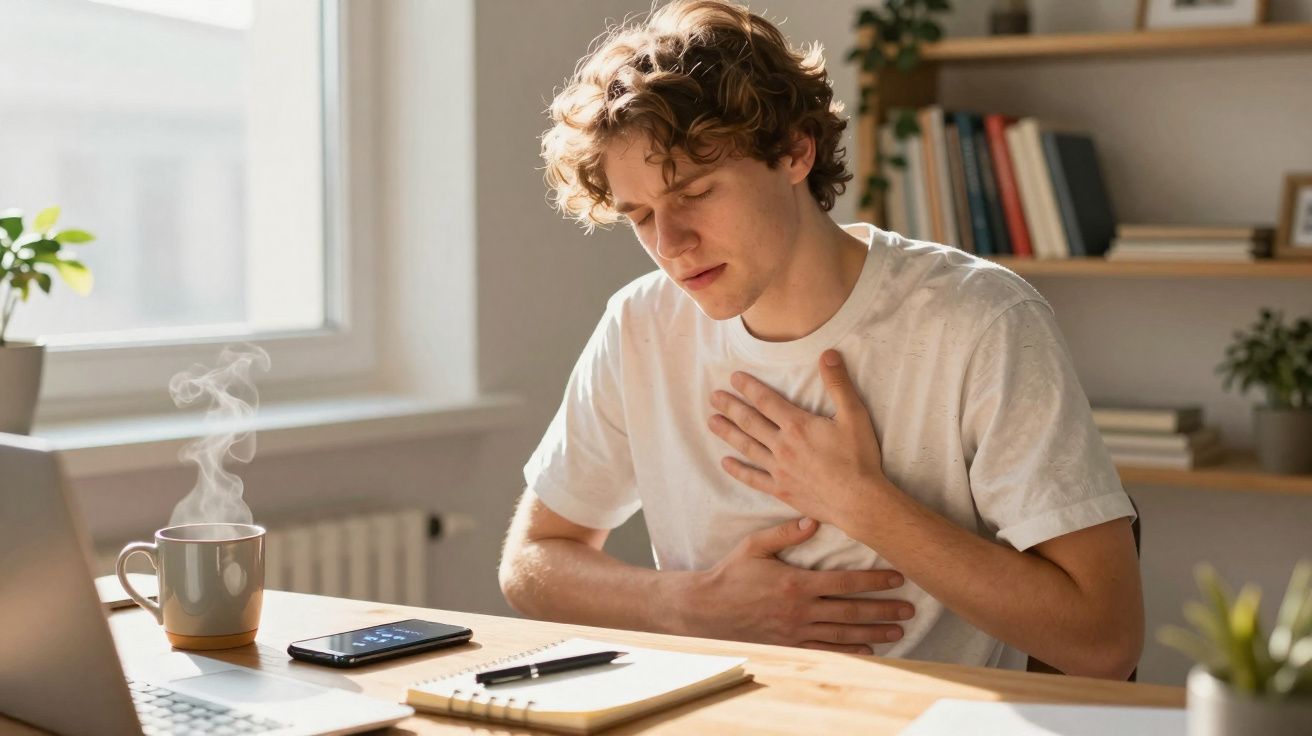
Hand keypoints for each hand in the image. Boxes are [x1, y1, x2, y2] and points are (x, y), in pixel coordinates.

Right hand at [679, 517, 912, 652]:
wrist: (707, 610)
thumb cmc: (731, 574)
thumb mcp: (754, 546)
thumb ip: (785, 533)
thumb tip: (813, 519)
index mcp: (796, 583)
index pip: (845, 581)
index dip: (874, 580)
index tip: (898, 578)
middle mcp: (801, 610)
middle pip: (851, 611)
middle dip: (884, 610)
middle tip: (910, 610)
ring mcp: (796, 631)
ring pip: (844, 634)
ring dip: (874, 633)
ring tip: (898, 631)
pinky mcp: (790, 645)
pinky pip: (826, 650)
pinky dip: (850, 652)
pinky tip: (869, 651)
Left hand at [708, 349, 887, 527]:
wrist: (859, 501)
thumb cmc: (859, 458)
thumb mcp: (854, 415)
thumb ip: (838, 384)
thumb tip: (828, 354)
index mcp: (797, 426)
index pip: (766, 401)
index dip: (748, 387)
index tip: (733, 378)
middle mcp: (782, 446)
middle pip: (750, 422)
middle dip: (731, 407)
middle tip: (713, 397)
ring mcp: (779, 470)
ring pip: (747, 447)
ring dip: (728, 433)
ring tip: (712, 422)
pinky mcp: (781, 490)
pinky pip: (753, 478)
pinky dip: (738, 470)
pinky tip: (725, 463)